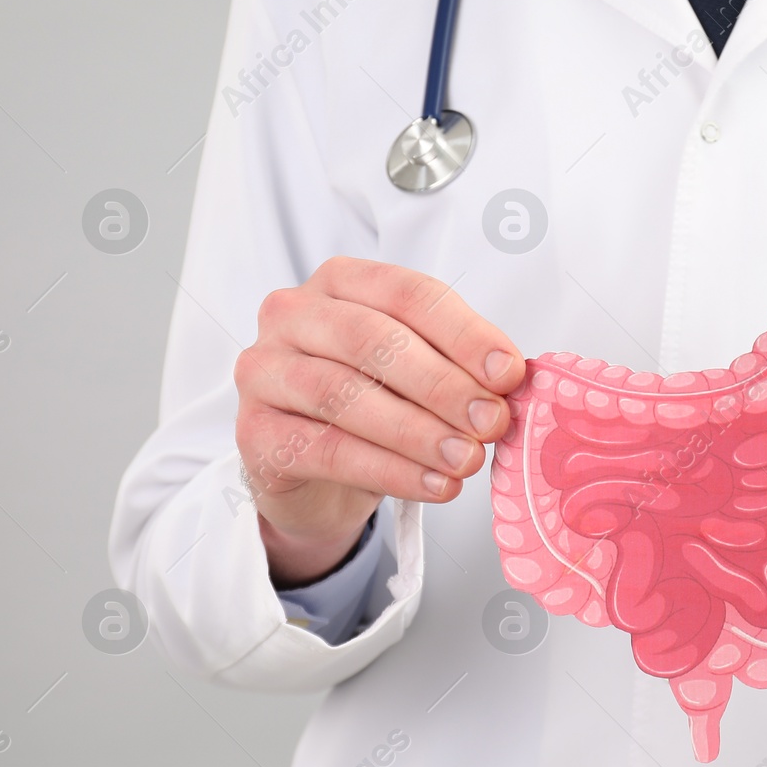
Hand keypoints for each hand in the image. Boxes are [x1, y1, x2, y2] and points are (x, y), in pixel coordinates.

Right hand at [233, 257, 524, 586]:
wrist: (316, 473)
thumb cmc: (374, 404)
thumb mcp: (419, 374)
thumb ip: (458, 366)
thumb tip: (511, 381)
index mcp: (341, 282)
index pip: (407, 293)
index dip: (463, 333)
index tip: (509, 373)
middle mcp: (293, 315)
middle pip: (372, 340)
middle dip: (443, 384)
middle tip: (492, 421)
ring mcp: (264, 371)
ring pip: (344, 395)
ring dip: (418, 431)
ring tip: (468, 459)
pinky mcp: (254, 433)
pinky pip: (327, 450)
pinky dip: (390, 470)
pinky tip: (435, 485)